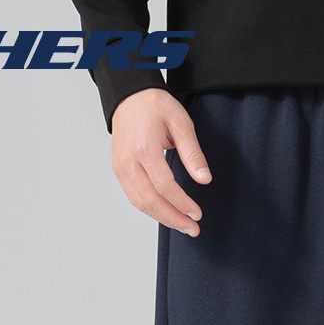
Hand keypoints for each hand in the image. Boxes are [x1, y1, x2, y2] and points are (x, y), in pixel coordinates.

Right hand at [110, 88, 211, 235]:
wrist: (130, 96)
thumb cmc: (154, 106)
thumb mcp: (181, 123)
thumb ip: (193, 153)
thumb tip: (204, 179)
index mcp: (144, 148)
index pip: (164, 186)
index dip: (182, 204)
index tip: (197, 214)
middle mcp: (128, 161)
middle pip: (150, 201)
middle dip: (173, 219)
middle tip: (192, 228)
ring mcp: (120, 167)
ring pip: (140, 203)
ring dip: (162, 218)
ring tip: (182, 225)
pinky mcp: (119, 170)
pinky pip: (133, 196)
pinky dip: (150, 209)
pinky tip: (166, 213)